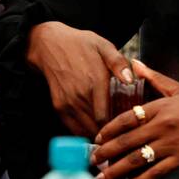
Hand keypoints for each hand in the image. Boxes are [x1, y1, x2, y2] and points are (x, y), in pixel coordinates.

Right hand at [26, 21, 132, 136]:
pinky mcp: (59, 105)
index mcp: (96, 81)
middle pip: (97, 126)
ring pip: (85, 130)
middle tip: (119, 131)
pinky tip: (92, 129)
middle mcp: (81, 95)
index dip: (118, 126)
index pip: (108, 117)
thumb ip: (118, 62)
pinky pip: (72, 127)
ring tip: (107, 133)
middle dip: (109, 132)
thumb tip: (130, 80)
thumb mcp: (102, 45)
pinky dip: (82, 132)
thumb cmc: (79, 44)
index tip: (126, 126)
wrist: (49, 44)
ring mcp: (68, 101)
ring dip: (96, 134)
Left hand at [91, 60, 178, 178]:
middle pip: (128, 141)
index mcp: (159, 107)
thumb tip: (135, 64)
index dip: (110, 129)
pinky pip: (157, 172)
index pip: (127, 118)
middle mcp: (162, 126)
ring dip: (118, 169)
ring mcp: (171, 144)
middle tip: (93, 159)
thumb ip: (153, 77)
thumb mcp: (176, 87)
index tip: (98, 137)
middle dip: (107, 152)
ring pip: (138, 159)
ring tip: (103, 177)